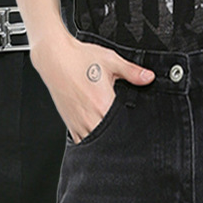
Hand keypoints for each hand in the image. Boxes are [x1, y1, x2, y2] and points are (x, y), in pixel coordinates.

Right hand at [33, 33, 154, 141]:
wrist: (53, 57)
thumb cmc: (78, 59)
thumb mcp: (110, 61)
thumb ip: (132, 72)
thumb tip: (149, 77)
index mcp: (103, 105)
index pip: (123, 128)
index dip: (131, 131)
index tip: (136, 130)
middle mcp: (90, 119)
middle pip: (110, 140)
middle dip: (119, 138)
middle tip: (125, 132)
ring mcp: (79, 124)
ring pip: (96, 145)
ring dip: (104, 142)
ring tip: (111, 135)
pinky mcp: (71, 126)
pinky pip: (82, 143)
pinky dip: (91, 141)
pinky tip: (98, 135)